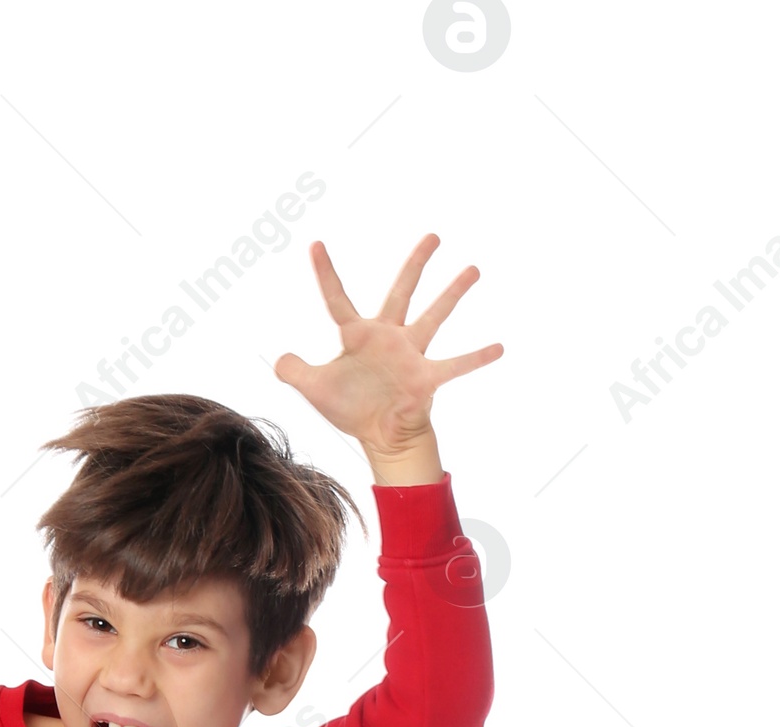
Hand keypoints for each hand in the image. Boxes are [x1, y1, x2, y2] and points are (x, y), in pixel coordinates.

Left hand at [274, 235, 502, 479]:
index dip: (325, 274)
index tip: (315, 244)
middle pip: (401, 291)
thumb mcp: (315, 390)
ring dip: (453, 294)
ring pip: (434, 316)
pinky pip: (456, 365)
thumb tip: (279, 361)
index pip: (336, 299)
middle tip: (433, 235)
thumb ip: (296, 372)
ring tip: (473, 269)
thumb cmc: (352, 410)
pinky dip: (477, 358)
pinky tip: (500, 347)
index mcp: (357, 335)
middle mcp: (388, 337)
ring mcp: (410, 355)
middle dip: (416, 264)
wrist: (380, 437)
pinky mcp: (427, 378)